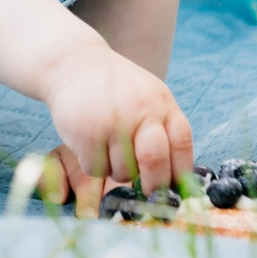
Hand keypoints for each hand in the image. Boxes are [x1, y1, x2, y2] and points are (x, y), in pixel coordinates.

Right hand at [43, 42, 193, 194]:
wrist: (75, 64)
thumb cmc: (117, 89)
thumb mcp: (149, 98)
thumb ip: (163, 129)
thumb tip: (177, 180)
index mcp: (162, 103)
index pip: (181, 144)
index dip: (180, 172)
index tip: (173, 188)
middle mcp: (140, 111)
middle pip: (155, 162)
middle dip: (153, 185)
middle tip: (147, 193)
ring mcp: (113, 122)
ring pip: (123, 172)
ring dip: (116, 171)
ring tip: (108, 148)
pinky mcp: (87, 134)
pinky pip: (97, 170)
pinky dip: (94, 165)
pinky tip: (90, 144)